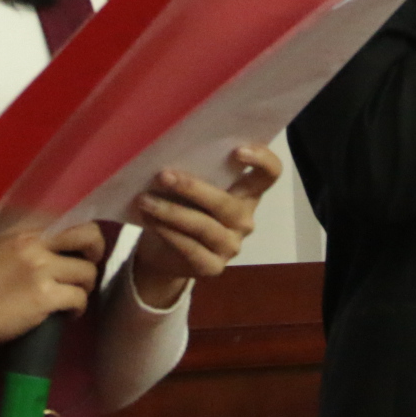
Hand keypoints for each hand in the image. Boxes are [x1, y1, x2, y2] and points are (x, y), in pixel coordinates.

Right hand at [0, 222, 104, 357]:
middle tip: (89, 262)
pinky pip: (79, 298)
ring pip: (87, 271)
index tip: (82, 243)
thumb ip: (25, 233)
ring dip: (85, 286)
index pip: (69, 212)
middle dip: (96, 250)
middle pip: (88, 234)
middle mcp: (35, 240)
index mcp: (24, 224)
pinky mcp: (44, 295)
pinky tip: (67, 313)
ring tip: (72, 294)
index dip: (82, 229)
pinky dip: (78, 308)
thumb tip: (58, 234)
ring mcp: (40, 268)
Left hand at [127, 142, 283, 308]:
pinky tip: (150, 220)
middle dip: (193, 189)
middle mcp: (245, 219)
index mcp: (247, 192)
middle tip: (162, 175)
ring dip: (172, 212)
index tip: (236, 150)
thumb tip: (169, 149)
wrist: (163, 251)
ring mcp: (231, 245)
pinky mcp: (213, 267)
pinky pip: (191, 249)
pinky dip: (168, 233)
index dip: (262, 160)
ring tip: (145, 201)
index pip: (270, 174)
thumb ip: (193, 169)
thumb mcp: (190, 185)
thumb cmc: (181, 204)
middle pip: (227, 204)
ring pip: (205, 227)